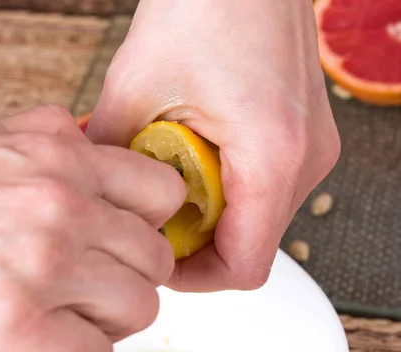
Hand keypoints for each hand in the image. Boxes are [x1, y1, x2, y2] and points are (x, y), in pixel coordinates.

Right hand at [0, 106, 185, 351]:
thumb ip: (46, 140)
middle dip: (129, 279)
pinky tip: (41, 348)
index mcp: (60, 156)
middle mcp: (62, 205)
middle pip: (156, 260)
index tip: (129, 239)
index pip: (162, 191)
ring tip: (66, 319)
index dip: (150, 222)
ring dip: (105, 322)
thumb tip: (84, 146)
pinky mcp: (13, 322)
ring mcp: (43, 263)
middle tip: (94, 288)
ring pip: (136, 309)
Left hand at [87, 0, 340, 290]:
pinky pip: (262, 184)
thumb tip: (92, 192)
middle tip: (150, 207)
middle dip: (192, 236)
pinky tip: (191, 147)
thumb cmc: (206, 3)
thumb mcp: (136, 85)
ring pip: (254, 216)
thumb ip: (110, 151)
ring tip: (169, 166)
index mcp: (273, 158)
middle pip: (247, 244)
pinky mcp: (300, 133)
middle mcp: (305, 160)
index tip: (154, 257)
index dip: (192, 276)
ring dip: (205, 206)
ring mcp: (309, 147)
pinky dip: (222, 181)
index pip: (242, 267)